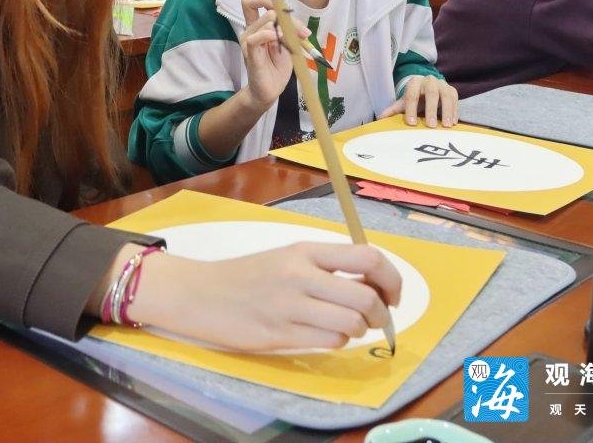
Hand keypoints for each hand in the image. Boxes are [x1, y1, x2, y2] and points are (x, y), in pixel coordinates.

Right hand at [131, 242, 401, 351]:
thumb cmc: (246, 276)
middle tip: (377, 319)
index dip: (392, 279)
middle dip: (382, 314)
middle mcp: (301, 275)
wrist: (200, 294)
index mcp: (305, 251)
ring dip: (359, 330)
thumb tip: (372, 284)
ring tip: (345, 327)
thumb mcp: (287, 258)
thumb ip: (325, 267)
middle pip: (366, 297)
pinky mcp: (280, 334)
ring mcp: (290, 306)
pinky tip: (322, 334)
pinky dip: (336, 341)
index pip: (367, 257)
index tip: (393, 295)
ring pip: (351, 324)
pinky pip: (329, 341)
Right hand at [238, 0, 293, 109]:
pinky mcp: (249, 52)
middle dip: (286, 13)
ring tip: (296, 43)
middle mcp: (250, 30)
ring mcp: (248, 40)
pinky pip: (256, 37)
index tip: (288, 11)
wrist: (270, 90)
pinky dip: (271, 35)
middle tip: (302, 31)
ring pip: (267, 20)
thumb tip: (291, 18)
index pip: (252, 2)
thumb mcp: (288, 44)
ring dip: (286, 28)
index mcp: (258, 27)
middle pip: (263, 6)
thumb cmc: (277, 68)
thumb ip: (288, 30)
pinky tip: (280, 42)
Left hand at [379, 75, 458, 126]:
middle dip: (431, 109)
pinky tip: (453, 123)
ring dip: (447, 111)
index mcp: (414, 82)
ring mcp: (442, 84)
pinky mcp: (452, 90)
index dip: (411, 109)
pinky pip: (455, 100)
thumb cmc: (416, 98)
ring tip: (446, 126)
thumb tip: (381, 118)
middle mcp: (429, 81)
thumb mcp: (405, 102)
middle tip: (431, 125)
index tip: (411, 123)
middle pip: (431, 93)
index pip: (411, 95)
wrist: (428, 87)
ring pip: (446, 96)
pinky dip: (455, 112)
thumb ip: (394, 109)